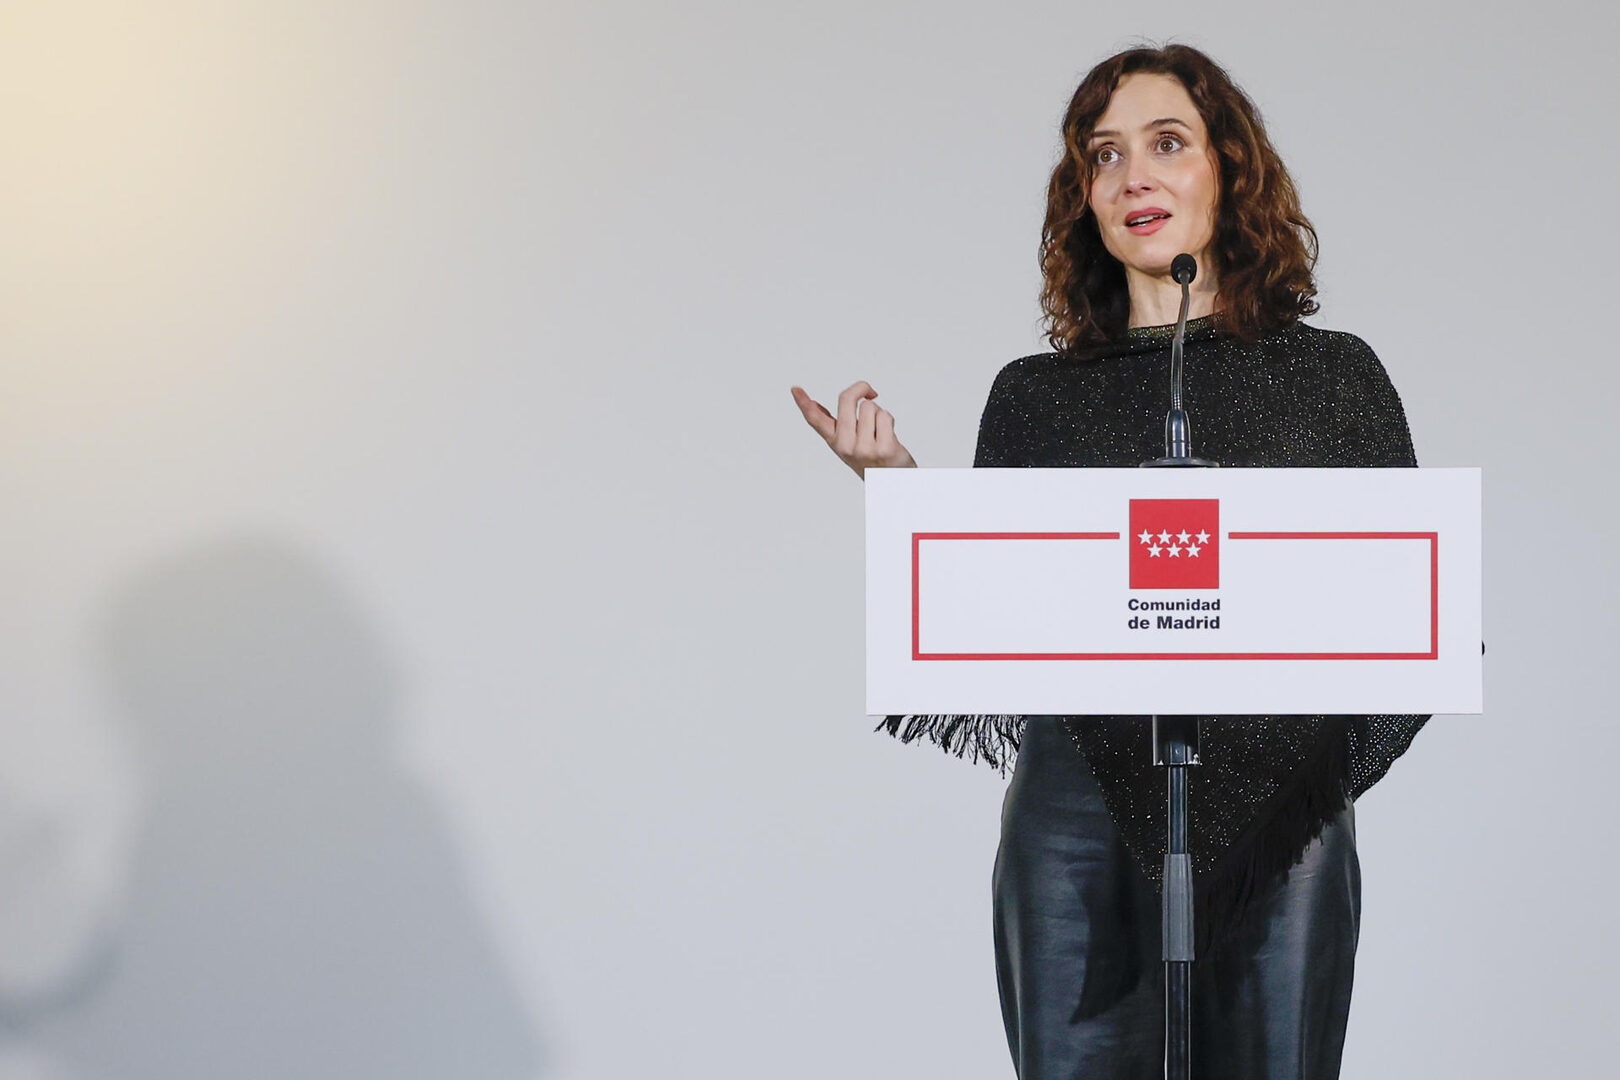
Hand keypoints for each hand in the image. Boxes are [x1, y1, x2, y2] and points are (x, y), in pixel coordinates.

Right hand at [790, 381, 917, 478]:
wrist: (892, 480)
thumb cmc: (871, 457)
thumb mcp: (848, 442)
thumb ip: (834, 424)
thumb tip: (813, 405)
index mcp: (835, 441)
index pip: (816, 420)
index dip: (804, 403)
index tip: (795, 389)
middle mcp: (846, 446)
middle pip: (847, 399)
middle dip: (861, 388)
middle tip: (870, 392)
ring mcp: (864, 448)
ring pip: (870, 406)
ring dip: (879, 413)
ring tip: (880, 431)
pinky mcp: (884, 449)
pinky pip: (885, 416)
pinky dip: (889, 421)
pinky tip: (888, 436)